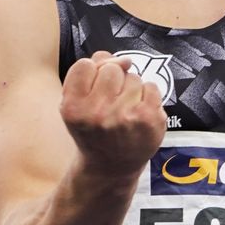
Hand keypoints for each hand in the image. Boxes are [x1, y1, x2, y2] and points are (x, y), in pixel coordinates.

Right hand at [60, 51, 166, 179]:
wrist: (111, 166)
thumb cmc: (93, 129)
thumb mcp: (77, 103)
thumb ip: (89, 73)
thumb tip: (117, 58)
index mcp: (73, 108)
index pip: (84, 65)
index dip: (91, 73)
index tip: (93, 89)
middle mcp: (98, 114)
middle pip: (111, 69)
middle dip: (113, 80)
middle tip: (110, 102)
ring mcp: (126, 117)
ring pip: (133, 77)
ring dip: (130, 89)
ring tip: (124, 111)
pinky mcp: (149, 120)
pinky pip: (152, 86)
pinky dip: (147, 96)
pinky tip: (138, 113)